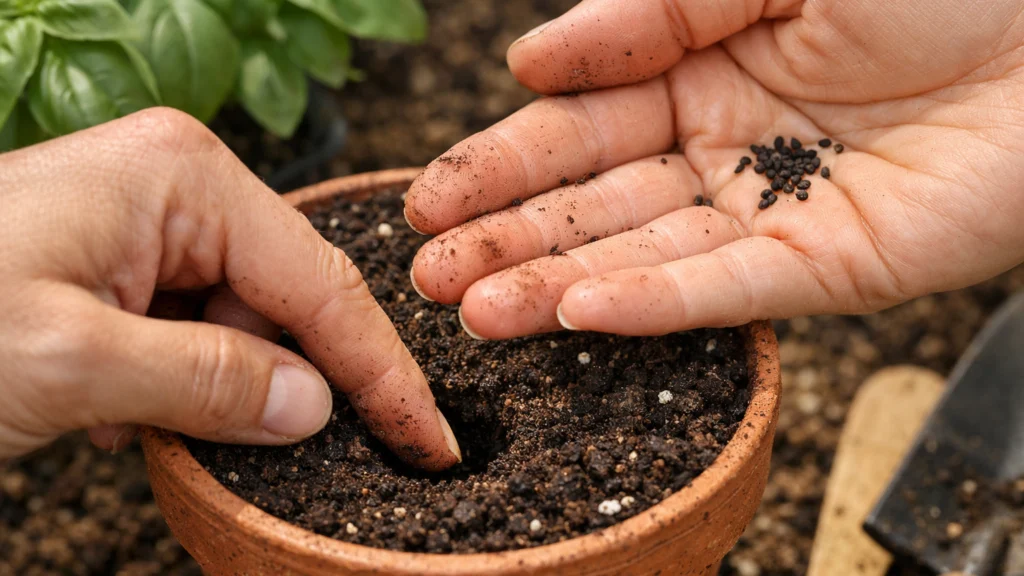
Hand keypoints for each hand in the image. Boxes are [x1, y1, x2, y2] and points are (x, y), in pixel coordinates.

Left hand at [0, 109, 459, 469]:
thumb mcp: (71, 365)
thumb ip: (208, 382)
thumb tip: (314, 408)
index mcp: (186, 178)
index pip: (322, 285)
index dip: (382, 373)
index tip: (428, 440)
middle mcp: (181, 185)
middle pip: (293, 298)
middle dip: (314, 381)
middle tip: (351, 456)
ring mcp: (154, 221)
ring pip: (248, 320)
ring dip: (236, 389)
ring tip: (188, 436)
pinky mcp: (126, 261)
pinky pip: (198, 326)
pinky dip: (189, 384)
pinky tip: (139, 417)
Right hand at [404, 0, 1023, 338]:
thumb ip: (641, 14)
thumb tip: (526, 60)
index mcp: (698, 73)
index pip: (574, 129)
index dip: (497, 165)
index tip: (425, 201)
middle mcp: (723, 150)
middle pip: (594, 204)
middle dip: (507, 240)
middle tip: (427, 278)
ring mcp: (771, 214)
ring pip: (645, 256)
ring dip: (556, 284)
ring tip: (474, 313)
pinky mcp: (830, 268)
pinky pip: (730, 287)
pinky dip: (655, 301)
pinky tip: (580, 312)